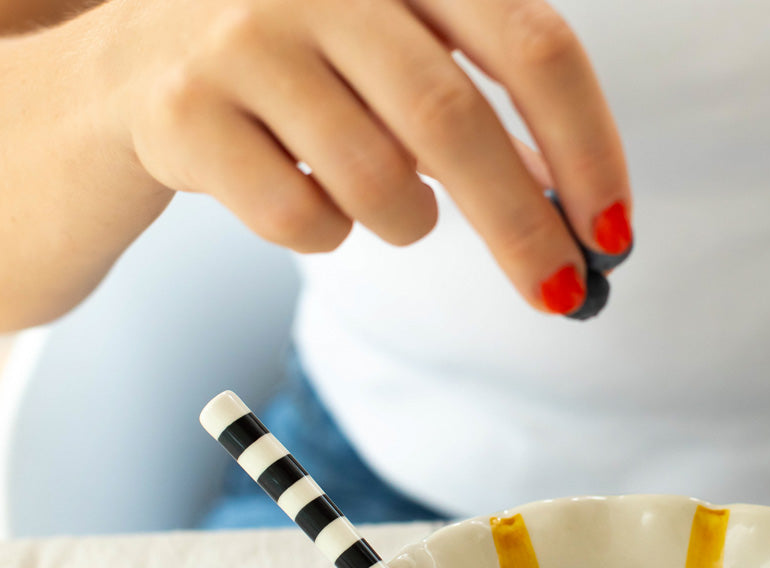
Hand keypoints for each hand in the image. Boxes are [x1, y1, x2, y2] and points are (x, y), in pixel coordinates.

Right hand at [102, 0, 631, 313]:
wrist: (119, 73)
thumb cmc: (287, 74)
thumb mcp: (388, 56)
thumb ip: (474, 108)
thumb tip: (576, 210)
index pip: (531, 46)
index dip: (587, 146)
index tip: (613, 231)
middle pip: (457, 120)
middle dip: (524, 228)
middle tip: (562, 293)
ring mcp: (243, 34)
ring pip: (378, 181)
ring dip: (405, 223)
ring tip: (381, 202)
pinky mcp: (184, 109)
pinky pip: (301, 218)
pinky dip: (325, 234)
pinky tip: (300, 197)